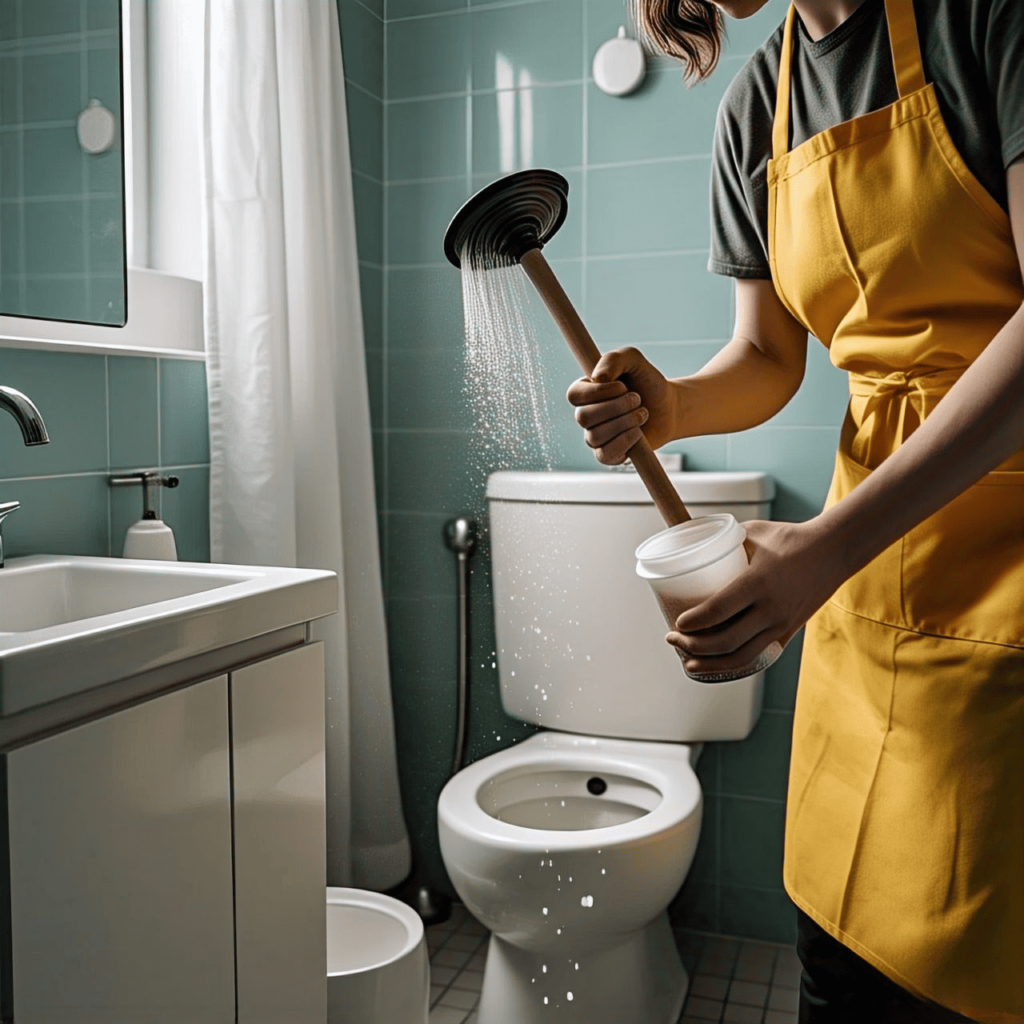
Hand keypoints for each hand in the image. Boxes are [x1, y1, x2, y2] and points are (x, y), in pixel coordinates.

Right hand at [566, 347, 675, 463]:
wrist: (670, 407)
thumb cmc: (648, 383)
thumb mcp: (634, 360)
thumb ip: (614, 359)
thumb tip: (597, 378)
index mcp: (586, 392)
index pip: (574, 395)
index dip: (598, 392)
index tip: (622, 386)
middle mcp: (586, 415)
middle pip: (584, 417)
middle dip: (617, 407)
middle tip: (637, 399)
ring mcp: (596, 437)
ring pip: (595, 436)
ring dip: (625, 422)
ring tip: (643, 414)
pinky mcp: (609, 454)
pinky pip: (604, 455)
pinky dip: (624, 442)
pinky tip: (638, 433)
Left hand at [666, 519, 844, 676]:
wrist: (835, 551)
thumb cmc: (789, 537)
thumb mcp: (752, 533)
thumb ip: (723, 541)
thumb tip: (691, 544)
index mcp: (758, 582)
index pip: (718, 610)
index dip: (693, 623)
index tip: (677, 623)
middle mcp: (770, 608)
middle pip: (725, 641)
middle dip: (692, 646)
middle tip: (672, 639)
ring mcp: (781, 623)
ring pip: (740, 657)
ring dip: (710, 663)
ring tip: (688, 661)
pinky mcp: (788, 631)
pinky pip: (757, 655)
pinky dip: (734, 664)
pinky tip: (716, 663)